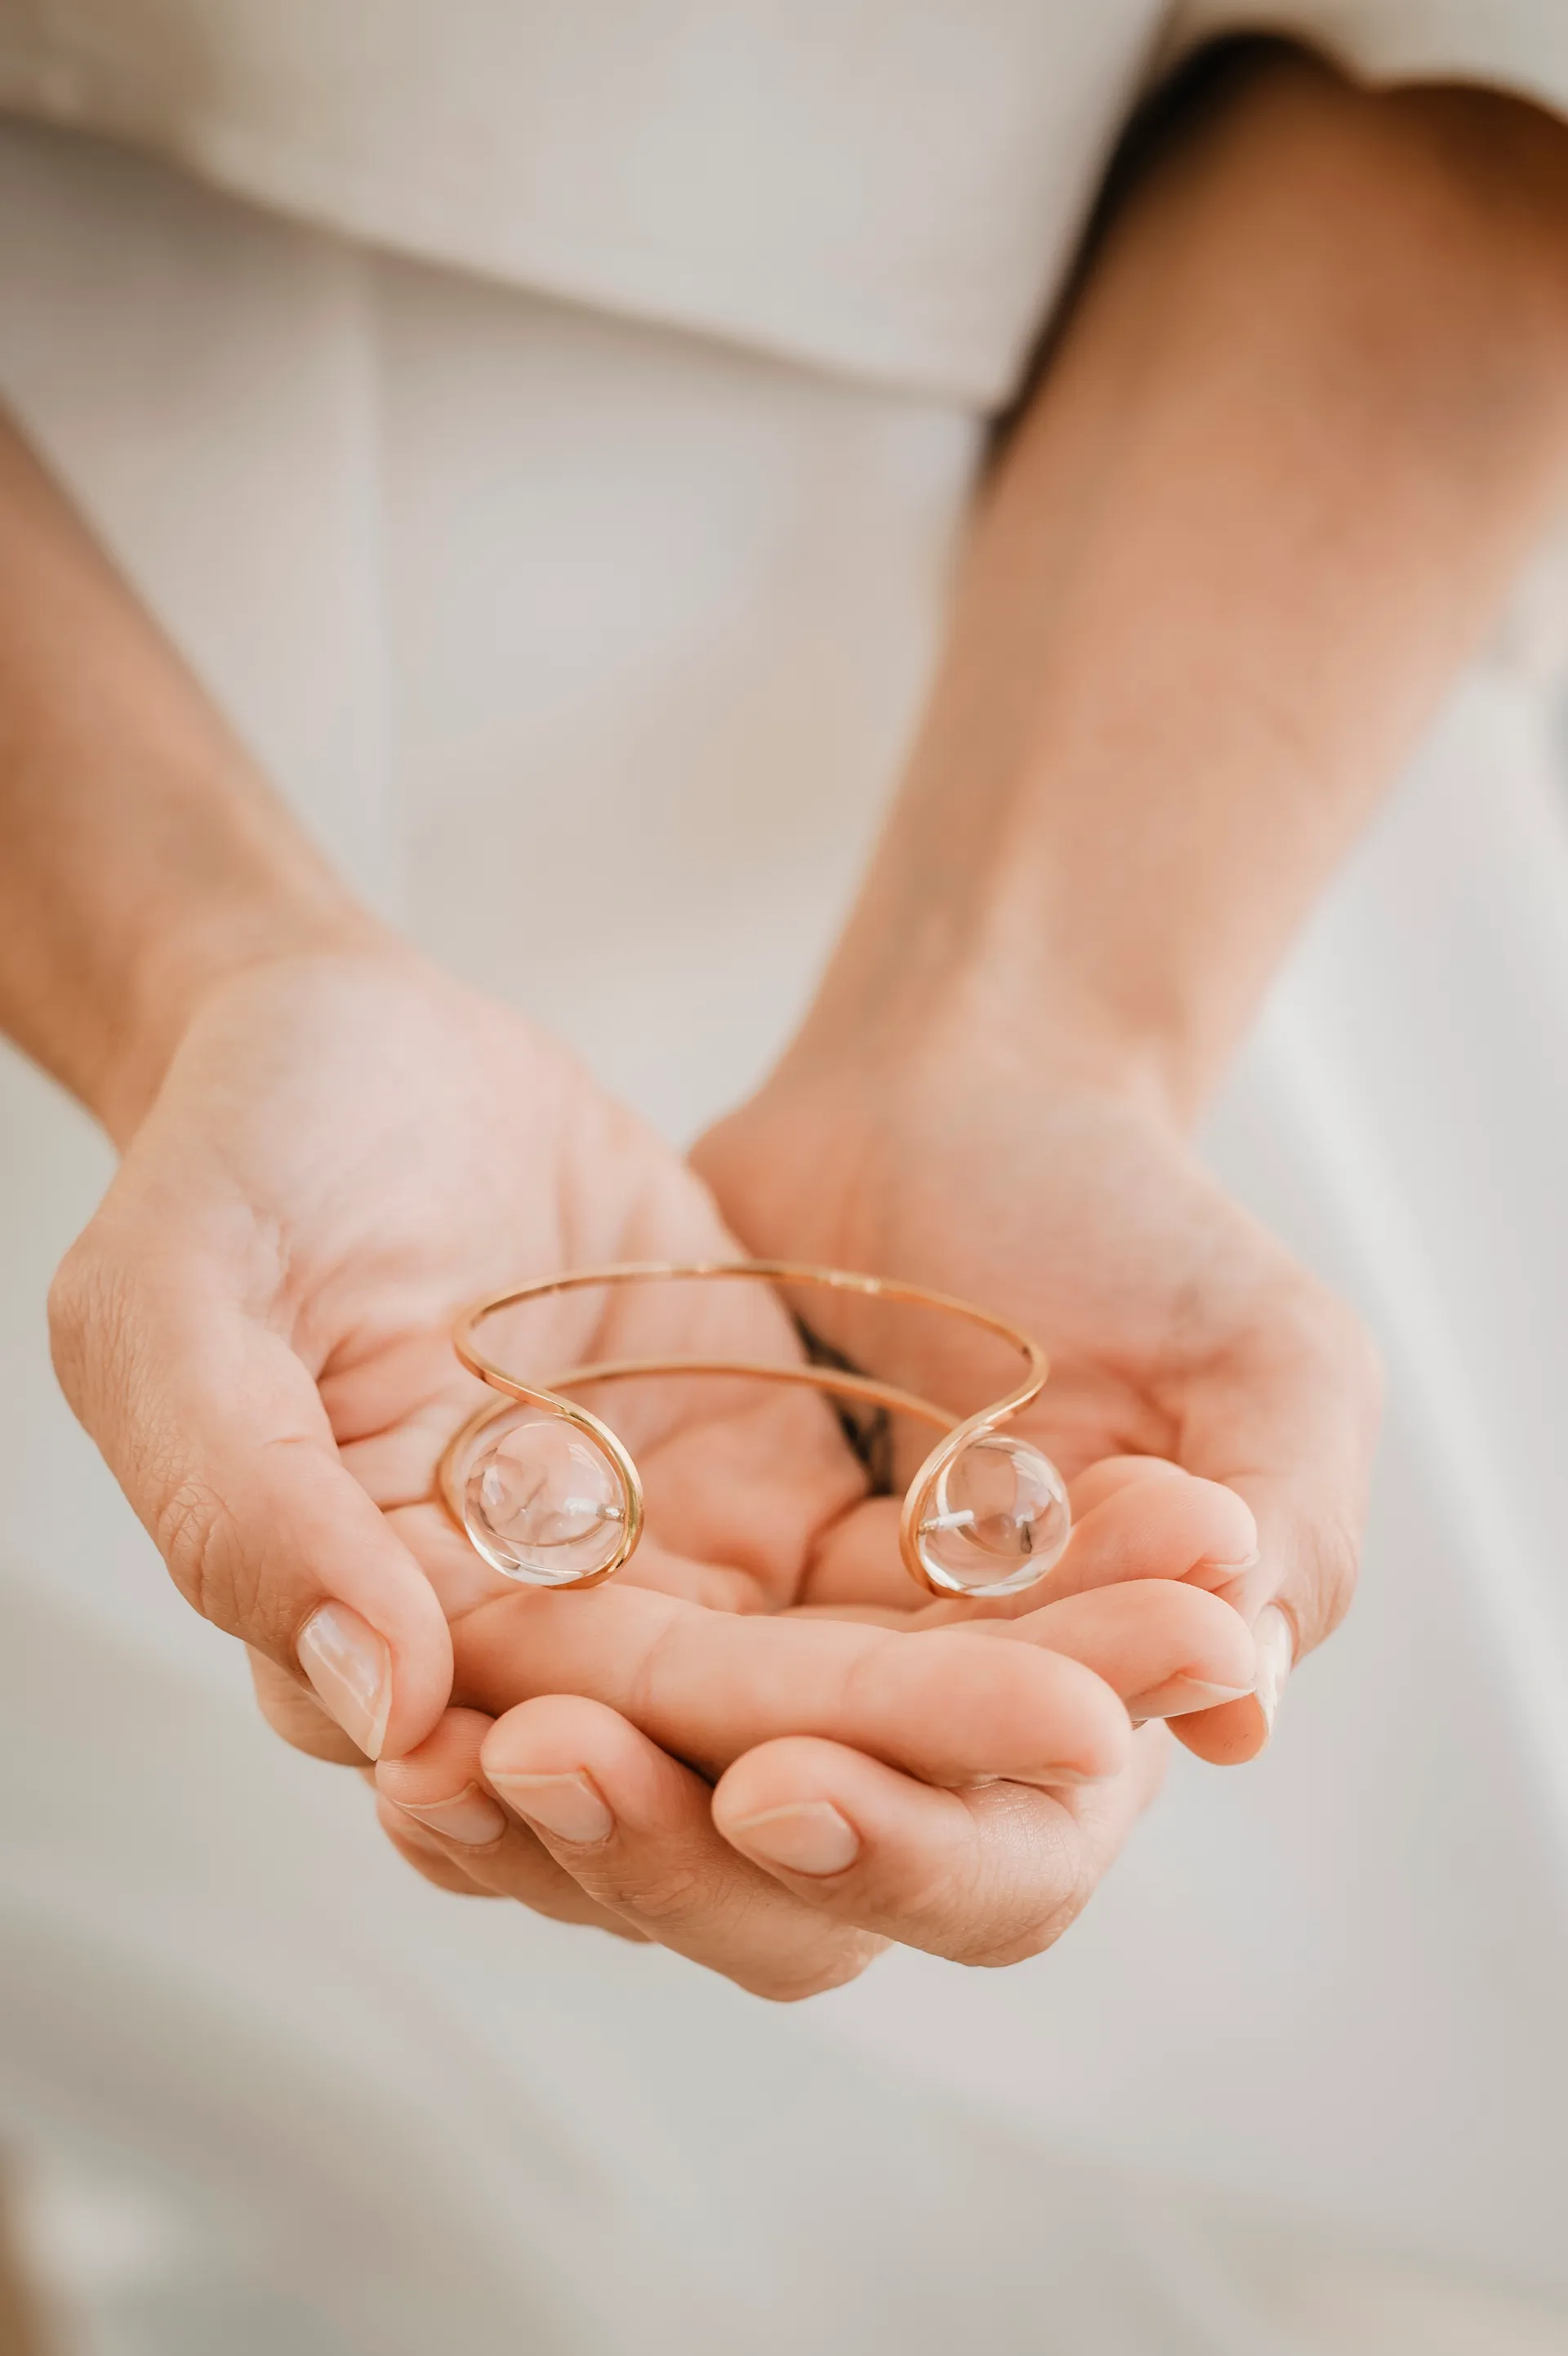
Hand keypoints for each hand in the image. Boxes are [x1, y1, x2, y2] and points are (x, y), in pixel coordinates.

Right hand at [50, 946, 1257, 1995]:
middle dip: (908, 1777)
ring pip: (858, 1708)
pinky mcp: (761, 1510)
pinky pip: (909, 1585)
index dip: (667, 1814)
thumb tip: (389, 1694)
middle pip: (733, 1790)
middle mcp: (533, 1668)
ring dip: (1022, 1688)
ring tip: (1186, 1643)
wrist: (361, 1034)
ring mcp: (661, 1592)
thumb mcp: (174, 1296)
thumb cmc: (242, 1149)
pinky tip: (1172, 1545)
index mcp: (375, 1657)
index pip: (531, 1790)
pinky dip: (1037, 1578)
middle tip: (1075, 1725)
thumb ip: (237, 1499)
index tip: (803, 1776)